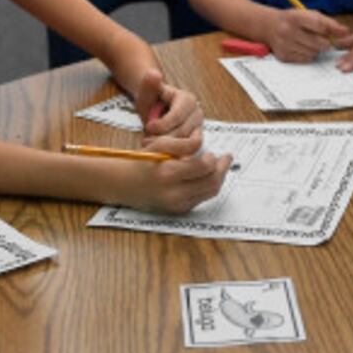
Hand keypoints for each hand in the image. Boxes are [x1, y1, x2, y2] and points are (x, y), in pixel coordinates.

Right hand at [109, 151, 233, 213]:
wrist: (125, 184)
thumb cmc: (142, 162)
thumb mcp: (159, 144)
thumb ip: (183, 143)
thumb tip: (202, 143)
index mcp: (169, 173)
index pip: (204, 167)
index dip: (214, 159)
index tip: (213, 153)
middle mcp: (174, 192)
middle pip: (212, 182)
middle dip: (223, 169)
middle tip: (227, 158)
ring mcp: (178, 204)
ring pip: (210, 192)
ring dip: (218, 178)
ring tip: (219, 166)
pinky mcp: (179, 209)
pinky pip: (201, 198)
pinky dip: (207, 186)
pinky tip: (206, 177)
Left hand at [133, 69, 205, 156]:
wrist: (154, 109)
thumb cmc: (151, 100)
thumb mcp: (147, 91)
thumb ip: (149, 83)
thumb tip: (154, 74)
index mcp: (187, 99)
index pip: (178, 116)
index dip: (162, 124)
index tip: (148, 126)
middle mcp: (197, 113)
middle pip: (183, 132)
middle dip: (163, 138)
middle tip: (147, 140)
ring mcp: (198, 127)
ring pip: (188, 144)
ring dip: (169, 147)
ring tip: (153, 144)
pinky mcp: (196, 139)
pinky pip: (190, 152)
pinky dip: (175, 153)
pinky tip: (162, 151)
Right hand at [263, 9, 348, 62]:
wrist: (269, 26)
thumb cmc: (294, 20)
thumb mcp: (309, 15)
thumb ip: (328, 22)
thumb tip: (345, 31)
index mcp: (294, 17)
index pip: (319, 25)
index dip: (331, 30)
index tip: (338, 32)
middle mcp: (287, 31)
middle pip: (319, 43)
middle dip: (324, 42)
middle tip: (321, 38)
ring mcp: (284, 44)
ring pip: (313, 53)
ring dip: (316, 49)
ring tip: (309, 42)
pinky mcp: (283, 56)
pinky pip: (305, 60)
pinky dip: (308, 55)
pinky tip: (302, 47)